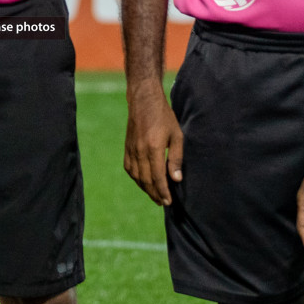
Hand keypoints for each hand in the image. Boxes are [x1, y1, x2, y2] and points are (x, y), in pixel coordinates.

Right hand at [122, 82, 182, 205]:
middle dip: (155, 194)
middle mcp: (140, 150)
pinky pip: (129, 168)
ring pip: (136, 176)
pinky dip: (135, 178)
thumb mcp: (176, 135)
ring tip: (154, 195)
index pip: (158, 177)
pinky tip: (142, 182)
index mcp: (154, 148)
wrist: (144, 101)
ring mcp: (131, 149)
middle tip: (163, 203)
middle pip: (146, 180)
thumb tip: (176, 179)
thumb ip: (176, 158)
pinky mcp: (127, 147)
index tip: (169, 202)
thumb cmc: (164, 116)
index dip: (163, 191)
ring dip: (145, 188)